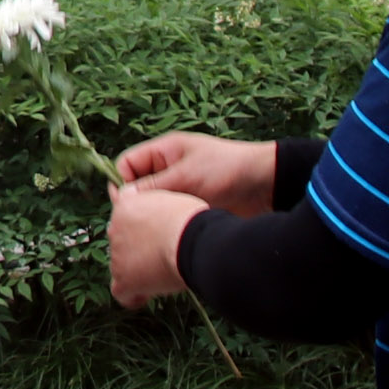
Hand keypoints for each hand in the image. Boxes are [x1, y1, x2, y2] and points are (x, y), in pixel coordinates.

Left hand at [109, 181, 200, 309]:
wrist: (189, 239)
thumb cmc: (191, 219)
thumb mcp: (171, 198)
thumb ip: (156, 206)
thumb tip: (159, 218)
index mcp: (126, 204)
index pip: (122, 214)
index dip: (134, 225)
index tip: (149, 234)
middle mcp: (115, 227)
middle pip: (122, 241)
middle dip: (138, 249)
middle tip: (161, 255)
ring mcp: (117, 254)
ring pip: (122, 266)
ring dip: (138, 270)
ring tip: (163, 274)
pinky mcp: (124, 279)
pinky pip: (121, 292)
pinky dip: (132, 295)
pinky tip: (146, 296)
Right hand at [118, 131, 276, 216]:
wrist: (266, 186)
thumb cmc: (228, 170)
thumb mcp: (188, 174)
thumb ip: (155, 185)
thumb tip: (123, 199)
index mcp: (163, 152)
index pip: (127, 165)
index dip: (122, 183)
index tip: (126, 205)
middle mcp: (167, 170)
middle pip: (137, 188)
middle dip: (136, 204)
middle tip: (139, 222)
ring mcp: (179, 190)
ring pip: (152, 205)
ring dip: (152, 216)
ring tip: (156, 231)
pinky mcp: (190, 208)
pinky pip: (168, 216)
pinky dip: (166, 224)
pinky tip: (169, 235)